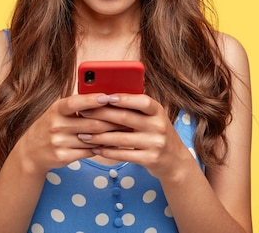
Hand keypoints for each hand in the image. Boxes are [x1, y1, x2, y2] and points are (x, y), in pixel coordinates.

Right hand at [13, 94, 126, 174]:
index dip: (92, 100)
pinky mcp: (63, 157)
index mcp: (56, 109)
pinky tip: (111, 144)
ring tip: (126, 131)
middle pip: (91, 123)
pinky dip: (102, 147)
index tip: (108, 97)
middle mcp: (56, 125)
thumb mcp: (58, 112)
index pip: (75, 102)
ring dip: (111, 136)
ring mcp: (59, 142)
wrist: (30, 151)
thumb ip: (77, 105)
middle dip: (112, 121)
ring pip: (93, 139)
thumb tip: (105, 98)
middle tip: (129, 118)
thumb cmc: (51, 125)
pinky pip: (89, 152)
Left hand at [76, 94, 194, 178]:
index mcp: (158, 111)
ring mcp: (155, 143)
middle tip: (83, 113)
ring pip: (121, 138)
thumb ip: (135, 109)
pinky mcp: (149, 159)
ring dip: (99, 136)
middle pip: (126, 118)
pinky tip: (95, 149)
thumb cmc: (156, 133)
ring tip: (83, 135)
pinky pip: (123, 154)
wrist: (174, 160)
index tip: (105, 96)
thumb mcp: (152, 118)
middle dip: (101, 115)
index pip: (142, 101)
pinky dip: (107, 152)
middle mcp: (158, 126)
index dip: (124, 98)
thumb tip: (105, 98)